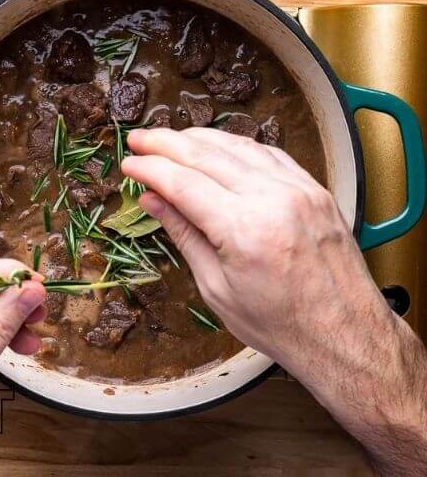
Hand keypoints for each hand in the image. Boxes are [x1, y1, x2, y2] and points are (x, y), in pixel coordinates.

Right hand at [123, 127, 426, 476]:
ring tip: (170, 138)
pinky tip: (217, 146)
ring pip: (236, 145)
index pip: (182, 182)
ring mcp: (298, 190)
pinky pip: (268, 153)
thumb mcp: (217, 288)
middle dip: (164, 142)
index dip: (149, 168)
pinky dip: (236, 145)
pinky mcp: (315, 190)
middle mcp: (272, 200)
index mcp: (244, 230)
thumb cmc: (281, 326)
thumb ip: (183, 234)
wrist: (348, 339)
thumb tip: (151, 199)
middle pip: (205, 154)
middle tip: (137, 138)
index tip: (128, 163)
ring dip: (198, 137)